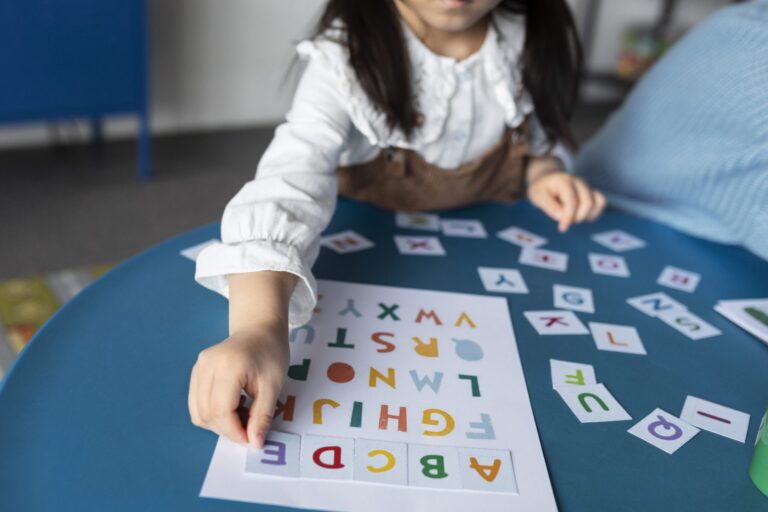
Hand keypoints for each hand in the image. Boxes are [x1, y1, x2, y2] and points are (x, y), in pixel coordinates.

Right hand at [189, 325, 288, 447]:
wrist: (259, 329)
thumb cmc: (270, 353)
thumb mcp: (273, 386)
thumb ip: (262, 416)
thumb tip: (255, 443)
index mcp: (228, 366)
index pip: (221, 411)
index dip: (235, 431)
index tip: (251, 438)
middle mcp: (207, 365)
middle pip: (207, 414)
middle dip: (227, 429)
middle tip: (250, 428)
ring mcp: (198, 367)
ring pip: (198, 412)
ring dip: (219, 423)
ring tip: (242, 414)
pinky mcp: (196, 371)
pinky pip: (197, 403)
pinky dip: (212, 413)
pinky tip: (231, 406)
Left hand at [527, 169, 605, 232]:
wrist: (547, 180)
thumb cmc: (542, 190)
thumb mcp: (537, 197)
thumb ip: (548, 206)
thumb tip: (561, 217)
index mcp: (563, 181)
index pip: (572, 200)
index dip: (569, 216)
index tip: (562, 228)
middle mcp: (578, 181)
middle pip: (587, 203)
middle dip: (577, 217)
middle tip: (564, 221)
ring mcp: (587, 186)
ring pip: (596, 203)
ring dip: (585, 216)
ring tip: (572, 218)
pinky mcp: (592, 192)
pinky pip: (601, 202)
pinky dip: (594, 213)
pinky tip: (582, 216)